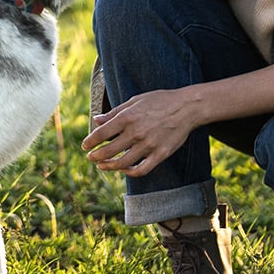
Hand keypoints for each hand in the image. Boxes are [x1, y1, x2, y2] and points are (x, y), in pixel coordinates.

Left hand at [81, 88, 202, 176]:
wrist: (187, 107)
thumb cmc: (160, 101)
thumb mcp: (135, 100)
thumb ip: (115, 112)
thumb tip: (97, 120)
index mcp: (128, 117)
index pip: (101, 134)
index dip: (90, 141)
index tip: (85, 145)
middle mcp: (136, 132)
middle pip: (108, 151)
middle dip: (96, 156)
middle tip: (91, 157)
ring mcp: (149, 145)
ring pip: (122, 163)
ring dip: (108, 166)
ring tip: (102, 165)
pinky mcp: (160, 154)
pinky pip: (141, 169)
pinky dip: (129, 172)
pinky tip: (124, 169)